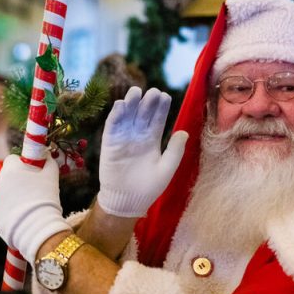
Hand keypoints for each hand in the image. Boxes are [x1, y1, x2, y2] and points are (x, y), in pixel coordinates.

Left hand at [0, 155, 71, 263]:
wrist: (36, 228)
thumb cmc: (45, 199)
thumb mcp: (51, 176)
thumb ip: (48, 162)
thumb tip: (47, 156)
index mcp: (10, 169)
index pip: (12, 159)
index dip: (23, 165)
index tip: (31, 173)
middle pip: (6, 176)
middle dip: (16, 181)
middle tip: (31, 192)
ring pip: (2, 192)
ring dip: (11, 195)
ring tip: (26, 207)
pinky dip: (7, 209)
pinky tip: (19, 216)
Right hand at [97, 87, 188, 217]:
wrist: (127, 201)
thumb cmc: (148, 188)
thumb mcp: (166, 169)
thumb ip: (175, 150)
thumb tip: (184, 132)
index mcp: (152, 140)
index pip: (157, 119)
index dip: (160, 108)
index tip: (165, 96)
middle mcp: (137, 136)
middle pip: (142, 113)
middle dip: (147, 102)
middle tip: (153, 92)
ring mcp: (123, 138)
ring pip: (127, 116)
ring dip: (131, 103)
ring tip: (136, 91)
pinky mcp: (109, 143)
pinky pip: (112, 126)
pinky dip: (115, 115)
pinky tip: (121, 105)